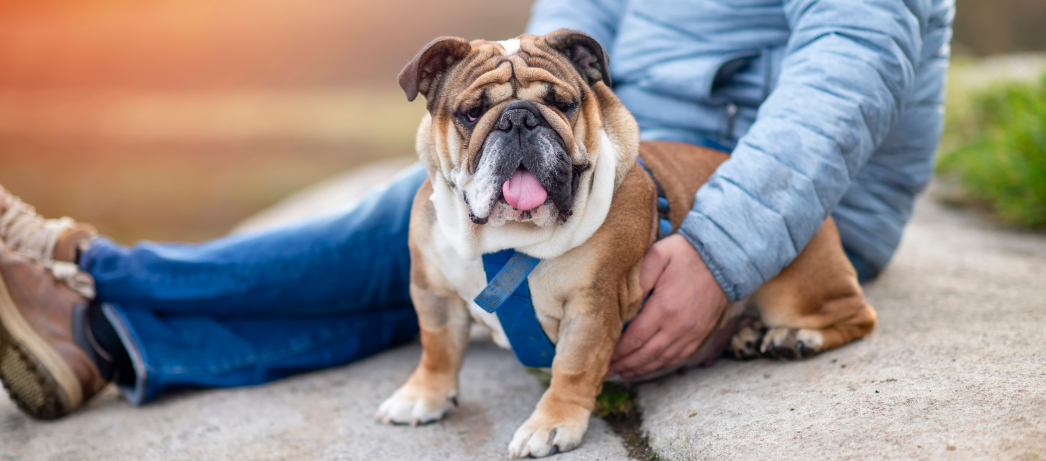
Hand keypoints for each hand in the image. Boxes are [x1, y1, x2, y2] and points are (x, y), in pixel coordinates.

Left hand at [608, 234, 727, 379]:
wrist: (724, 259)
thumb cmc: (687, 254)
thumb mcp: (659, 254)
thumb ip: (640, 275)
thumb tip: (623, 296)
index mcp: (664, 308)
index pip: (634, 338)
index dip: (618, 351)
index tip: (604, 355)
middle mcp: (678, 326)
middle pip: (646, 354)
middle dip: (625, 364)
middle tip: (607, 370)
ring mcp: (691, 333)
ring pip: (662, 359)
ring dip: (641, 369)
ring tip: (624, 373)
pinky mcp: (701, 334)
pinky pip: (679, 356)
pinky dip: (662, 364)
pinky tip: (649, 366)